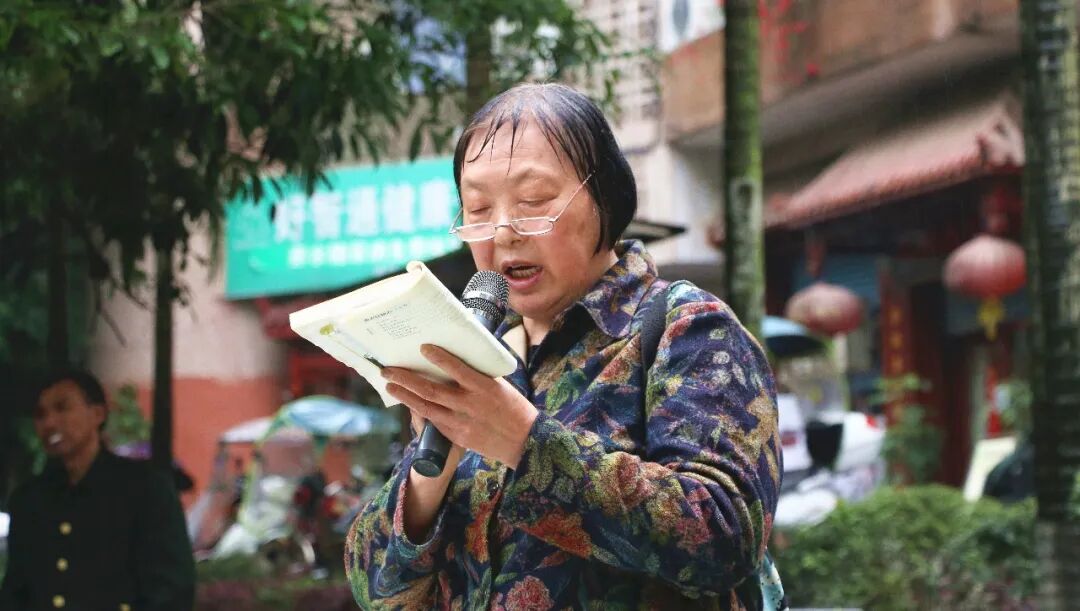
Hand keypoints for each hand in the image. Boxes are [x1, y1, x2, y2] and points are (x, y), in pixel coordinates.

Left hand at [382, 344, 537, 468]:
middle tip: (388, 370)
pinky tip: (410, 403)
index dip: (439, 358)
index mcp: (484, 387)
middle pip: (431, 390)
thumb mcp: (500, 386)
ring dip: (405, 396)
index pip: (458, 369)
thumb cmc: (514, 408)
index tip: (423, 348)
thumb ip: (478, 376)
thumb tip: (457, 361)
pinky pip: (434, 421)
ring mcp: (461, 423)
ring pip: (426, 408)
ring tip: (390, 386)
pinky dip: (420, 411)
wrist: (524, 441)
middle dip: (406, 379)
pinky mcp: (458, 436)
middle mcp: (470, 404)